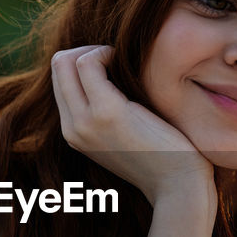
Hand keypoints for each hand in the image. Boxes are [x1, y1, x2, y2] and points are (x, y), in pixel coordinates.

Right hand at [51, 45, 213, 207]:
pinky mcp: (107, 112)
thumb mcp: (124, 134)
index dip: (83, 61)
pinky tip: (127, 64)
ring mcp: (86, 121)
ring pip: (66, 61)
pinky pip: (88, 63)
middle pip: (58, 66)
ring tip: (121, 62)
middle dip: (86, 50)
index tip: (113, 66)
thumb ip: (107, 112)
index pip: (60, 79)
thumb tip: (109, 73)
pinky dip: (105, 52)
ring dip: (95, 50)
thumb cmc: (162, 155)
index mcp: (74, 133)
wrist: (178, 185)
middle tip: (116, 59)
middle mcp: (72, 128)